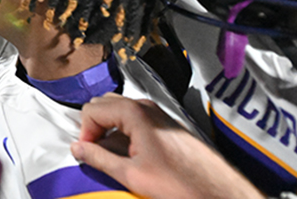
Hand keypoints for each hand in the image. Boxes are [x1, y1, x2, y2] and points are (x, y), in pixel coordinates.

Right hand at [71, 94, 262, 198]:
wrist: (218, 192)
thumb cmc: (183, 184)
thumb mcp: (131, 175)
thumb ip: (99, 159)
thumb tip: (79, 149)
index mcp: (135, 113)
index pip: (91, 110)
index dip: (85, 133)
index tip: (87, 152)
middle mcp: (146, 107)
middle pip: (103, 106)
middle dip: (94, 128)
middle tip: (94, 153)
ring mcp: (157, 115)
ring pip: (118, 113)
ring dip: (108, 131)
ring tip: (111, 158)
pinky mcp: (164, 126)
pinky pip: (134, 121)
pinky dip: (124, 135)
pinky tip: (129, 158)